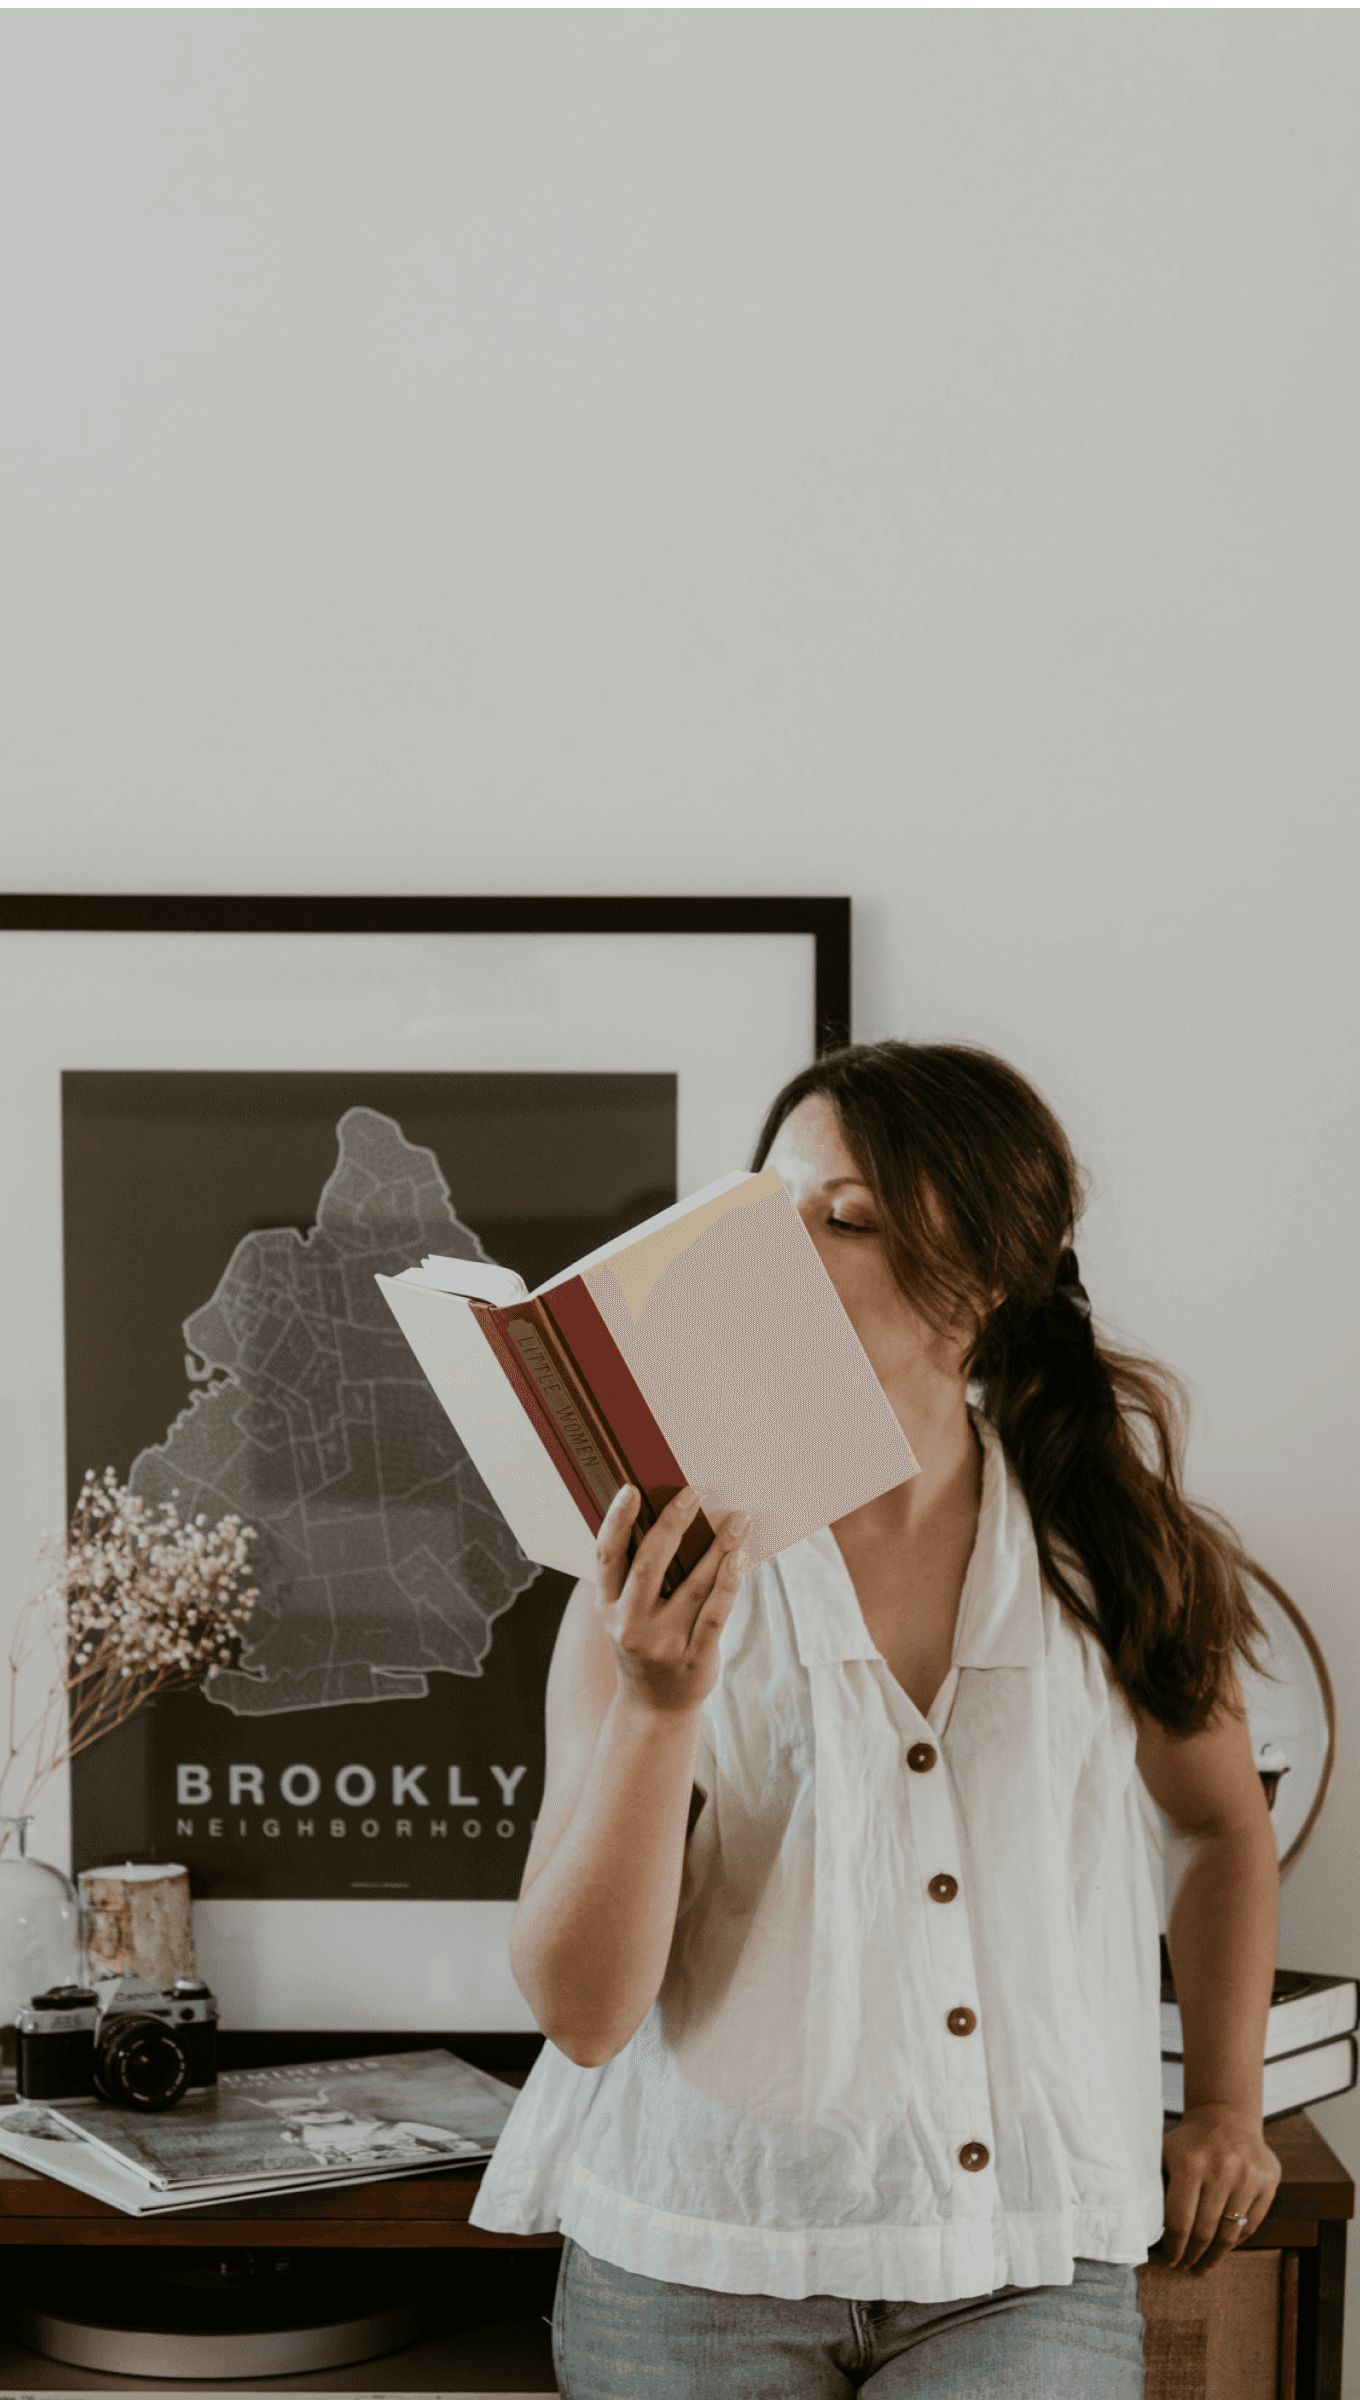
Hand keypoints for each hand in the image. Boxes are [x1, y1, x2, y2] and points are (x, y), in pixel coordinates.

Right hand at [594, 1484, 748, 1717]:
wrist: (655, 1706)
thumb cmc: (643, 1643)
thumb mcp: (622, 1614)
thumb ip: (633, 1576)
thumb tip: (662, 1517)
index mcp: (607, 1608)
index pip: (606, 1557)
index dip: (616, 1521)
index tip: (631, 1490)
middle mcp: (631, 1625)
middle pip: (650, 1564)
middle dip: (672, 1524)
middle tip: (692, 1493)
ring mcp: (664, 1643)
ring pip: (694, 1585)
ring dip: (719, 1547)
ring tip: (737, 1519)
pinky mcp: (696, 1657)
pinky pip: (716, 1613)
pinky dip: (729, 1582)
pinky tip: (739, 1558)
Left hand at [1157, 2104, 1281, 2274]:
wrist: (1225, 2116)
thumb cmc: (1188, 2143)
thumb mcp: (1165, 2154)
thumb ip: (1155, 2187)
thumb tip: (1142, 2229)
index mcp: (1188, 2163)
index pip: (1179, 2222)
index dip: (1172, 2248)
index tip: (1168, 2260)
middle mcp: (1221, 2169)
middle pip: (1204, 2232)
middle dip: (1191, 2256)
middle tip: (1184, 2267)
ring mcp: (1248, 2176)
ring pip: (1230, 2234)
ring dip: (1214, 2257)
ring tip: (1203, 2267)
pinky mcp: (1267, 2181)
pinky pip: (1252, 2224)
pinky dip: (1236, 2240)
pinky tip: (1223, 2247)